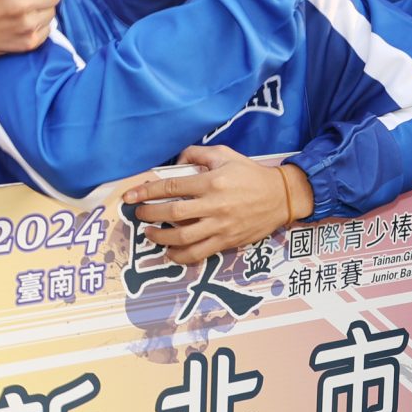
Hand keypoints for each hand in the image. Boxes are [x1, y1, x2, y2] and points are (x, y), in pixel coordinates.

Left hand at [123, 145, 311, 265]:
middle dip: (149, 214)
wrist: (280, 197)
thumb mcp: (225, 155)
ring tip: (150, 233)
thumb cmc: (250, 174)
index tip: (131, 196)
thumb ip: (198, 154)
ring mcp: (220, 226)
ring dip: (160, 238)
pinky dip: (180, 256)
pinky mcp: (227, 241)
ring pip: (183, 238)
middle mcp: (214, 206)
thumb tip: (176, 161)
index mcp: (212, 182)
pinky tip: (170, 252)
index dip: (147, 192)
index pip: (172, 187)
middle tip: (139, 213)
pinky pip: (199, 254)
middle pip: (172, 214)